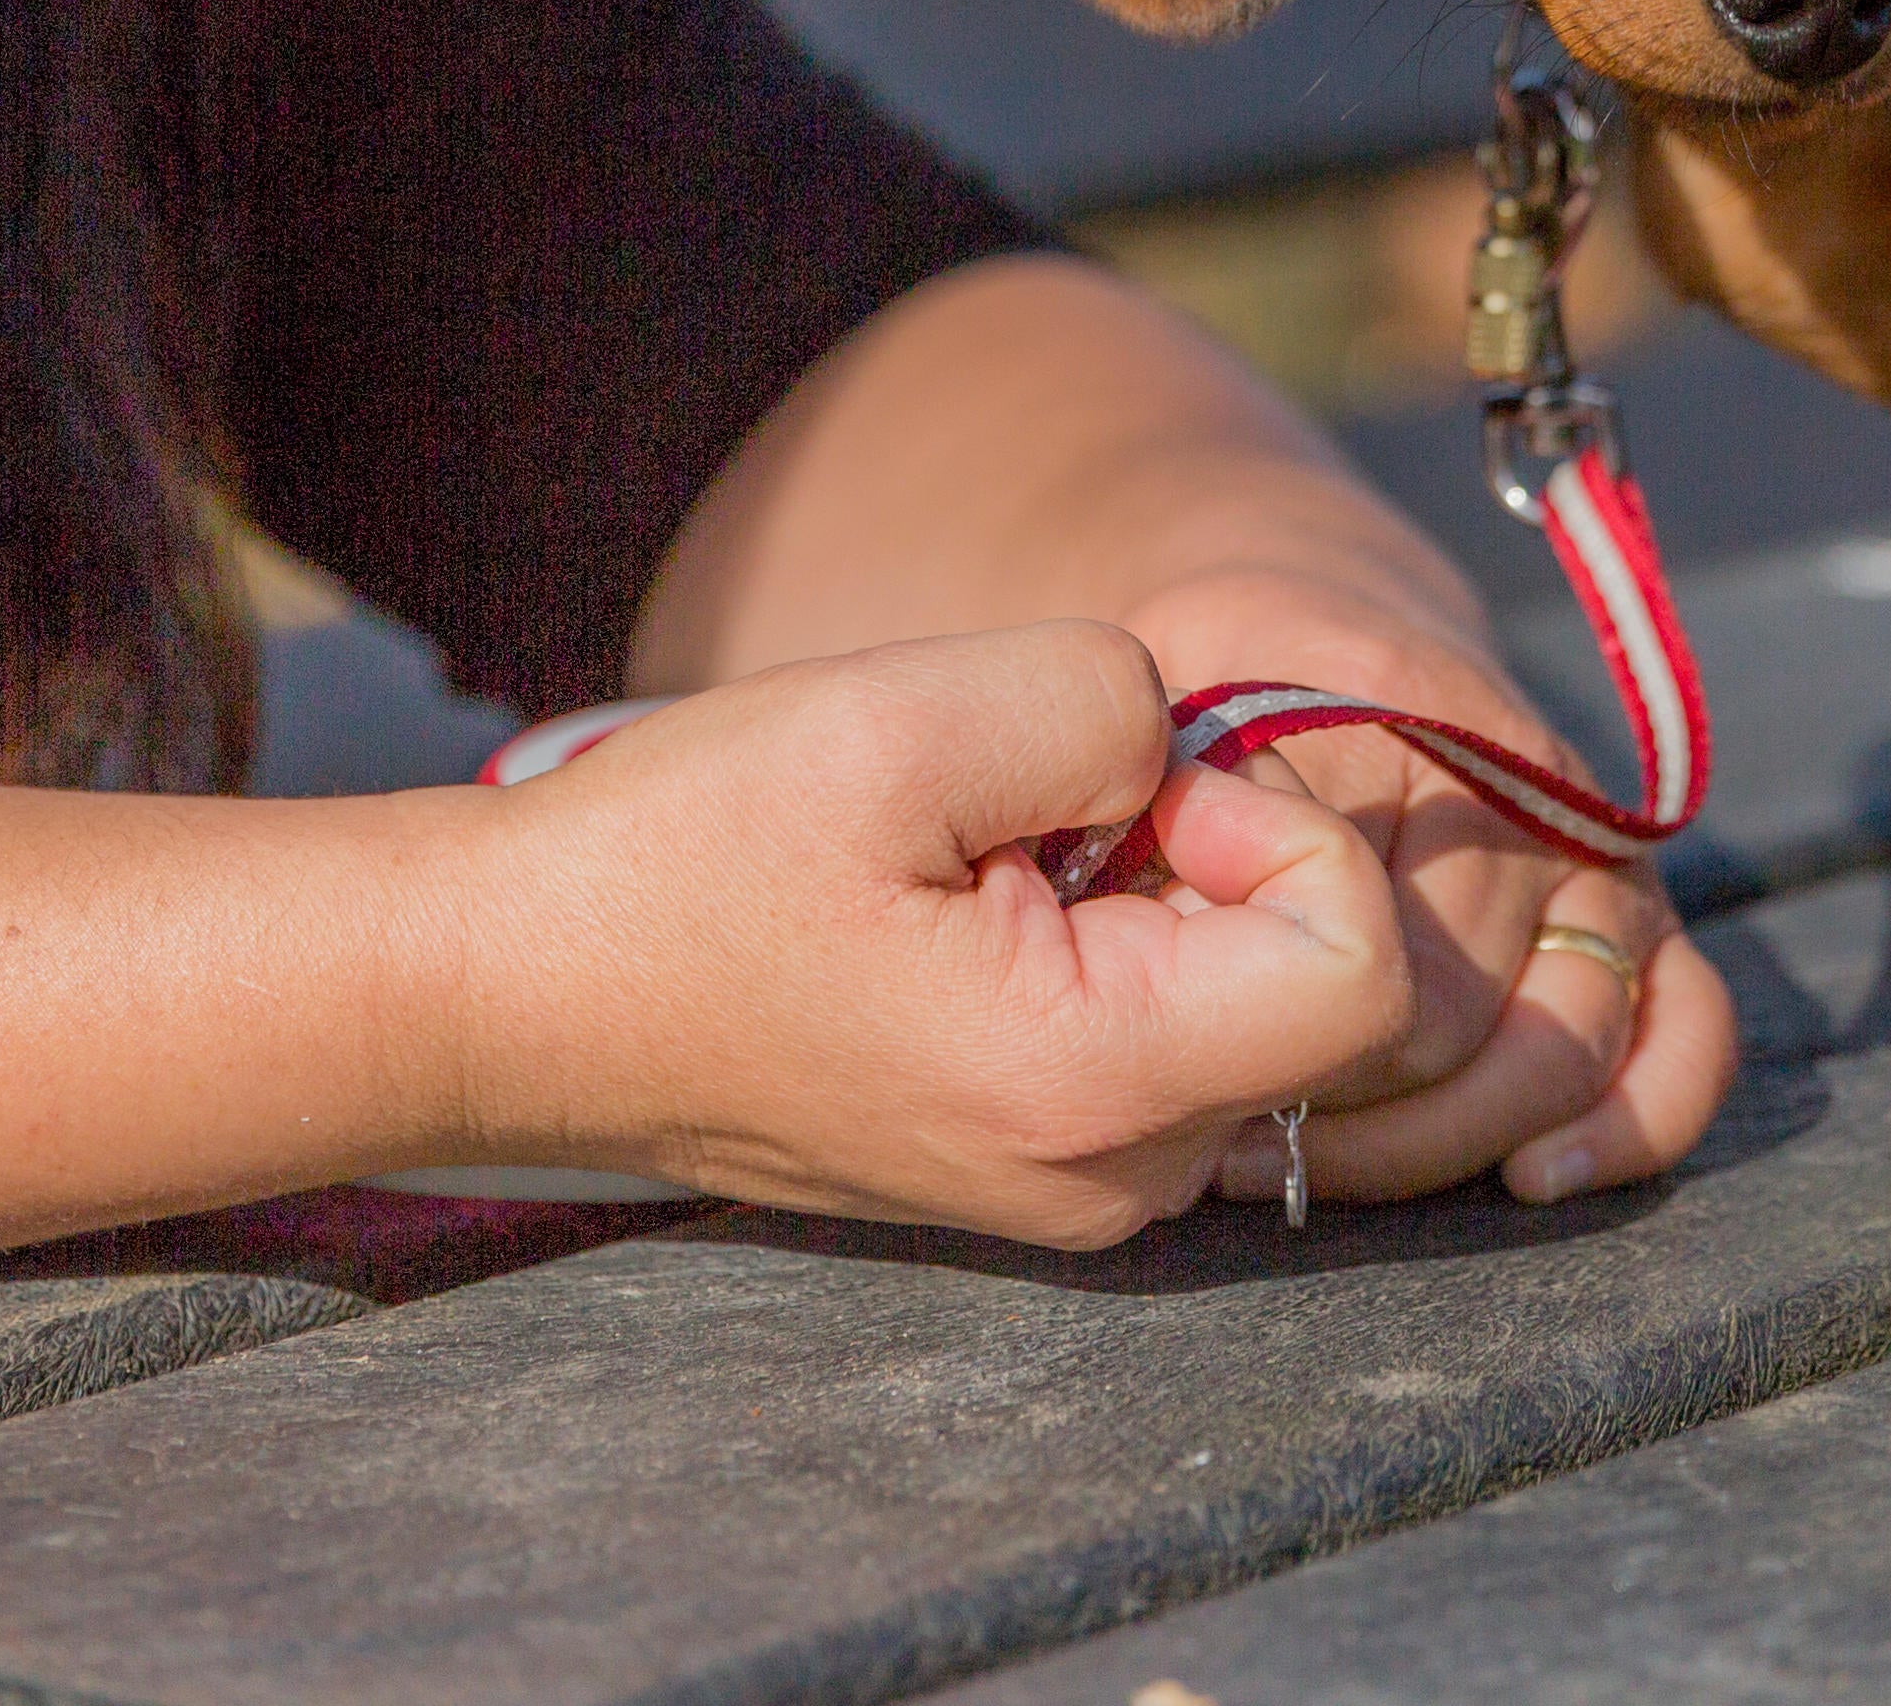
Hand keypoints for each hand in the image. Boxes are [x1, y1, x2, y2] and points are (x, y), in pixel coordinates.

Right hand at [464, 621, 1413, 1246]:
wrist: (524, 993)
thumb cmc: (691, 856)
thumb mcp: (904, 719)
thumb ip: (1110, 701)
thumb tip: (1189, 751)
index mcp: (1097, 1087)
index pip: (1366, 964)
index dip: (1277, 822)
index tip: (1125, 786)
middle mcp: (1114, 1178)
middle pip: (1315, 980)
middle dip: (1211, 847)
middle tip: (1030, 808)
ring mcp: (1077, 1188)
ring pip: (1238, 997)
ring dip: (1149, 890)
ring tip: (974, 858)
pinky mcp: (1034, 1162)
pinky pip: (1160, 1030)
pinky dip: (1099, 941)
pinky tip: (961, 908)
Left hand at [1119, 582, 1739, 1208]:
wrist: (1316, 630)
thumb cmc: (1222, 686)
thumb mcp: (1182, 710)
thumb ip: (1192, 799)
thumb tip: (1199, 933)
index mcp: (1421, 722)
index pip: (1373, 944)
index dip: (1286, 1036)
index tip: (1202, 1079)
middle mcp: (1534, 795)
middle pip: (1455, 1024)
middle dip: (1341, 1104)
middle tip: (1228, 1140)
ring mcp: (1600, 860)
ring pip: (1557, 1055)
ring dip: (1438, 1139)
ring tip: (1314, 1164)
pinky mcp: (1636, 917)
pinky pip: (1689, 1029)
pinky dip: (1635, 1118)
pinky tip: (1539, 1176)